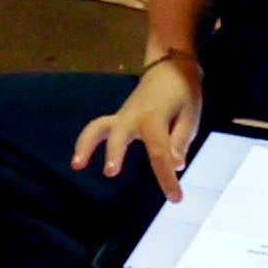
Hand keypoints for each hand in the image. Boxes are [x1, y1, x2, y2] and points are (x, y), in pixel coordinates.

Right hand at [71, 57, 203, 194]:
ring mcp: (122, 117)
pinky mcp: (117, 119)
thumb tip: (176, 165)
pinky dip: (86, 142)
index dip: (166, 177)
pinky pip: (97, 129)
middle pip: (120, 135)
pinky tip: (79, 161)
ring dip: (86, 145)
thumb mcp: (191, 115)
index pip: (159, 152)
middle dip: (114, 152)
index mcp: (155, 117)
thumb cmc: (183, 93)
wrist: (170, 68)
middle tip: (110, 172)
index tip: (175, 199)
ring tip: (76, 165)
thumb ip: (181, 140)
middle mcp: (133, 117)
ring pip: (98, 128)